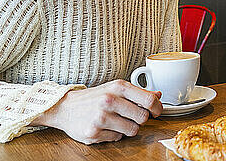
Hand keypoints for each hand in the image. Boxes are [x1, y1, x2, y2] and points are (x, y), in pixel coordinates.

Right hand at [32, 79, 162, 143]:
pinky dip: (115, 134)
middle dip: (140, 119)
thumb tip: (158, 94)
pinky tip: (105, 127)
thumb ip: (139, 93)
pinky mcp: (93, 132)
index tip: (156, 111)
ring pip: (132, 130)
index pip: (149, 99)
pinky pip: (117, 138)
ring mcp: (101, 117)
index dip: (157, 108)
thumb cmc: (95, 97)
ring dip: (128, 128)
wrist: (66, 107)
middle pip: (143, 117)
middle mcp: (109, 100)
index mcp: (118, 87)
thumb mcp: (116, 89)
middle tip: (131, 116)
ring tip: (117, 121)